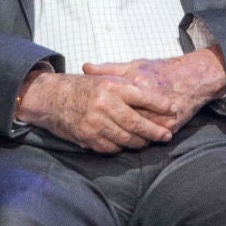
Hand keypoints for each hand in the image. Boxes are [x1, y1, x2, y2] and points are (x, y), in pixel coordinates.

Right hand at [15, 68, 185, 154]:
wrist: (51, 99)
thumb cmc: (82, 87)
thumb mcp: (104, 78)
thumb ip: (125, 83)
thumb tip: (153, 89)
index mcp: (110, 86)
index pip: (142, 96)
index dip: (161, 104)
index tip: (174, 109)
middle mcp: (104, 105)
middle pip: (137, 122)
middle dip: (155, 130)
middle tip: (168, 134)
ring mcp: (95, 124)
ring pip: (127, 138)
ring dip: (141, 142)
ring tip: (151, 141)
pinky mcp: (88, 138)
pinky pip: (112, 147)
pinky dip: (122, 146)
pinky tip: (129, 144)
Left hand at [83, 50, 225, 132]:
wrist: (193, 76)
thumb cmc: (161, 70)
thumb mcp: (134, 65)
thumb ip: (109, 69)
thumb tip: (85, 68)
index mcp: (136, 86)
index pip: (113, 106)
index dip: (101, 114)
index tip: (92, 117)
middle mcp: (148, 103)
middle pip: (124, 124)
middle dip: (112, 132)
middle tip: (101, 134)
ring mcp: (161, 117)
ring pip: (138, 135)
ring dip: (127, 141)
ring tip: (115, 141)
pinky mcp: (172, 126)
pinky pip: (153, 140)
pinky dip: (143, 142)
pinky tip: (134, 142)